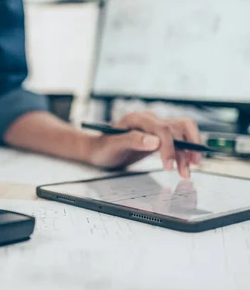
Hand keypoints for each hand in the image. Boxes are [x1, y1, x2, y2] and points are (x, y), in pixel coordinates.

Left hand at [87, 111, 201, 177]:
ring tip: (188, 171)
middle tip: (186, 170)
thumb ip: (132, 140)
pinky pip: (180, 138)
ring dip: (190, 150)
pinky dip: (187, 150)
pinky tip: (188, 162)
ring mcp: (156, 126)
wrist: (98, 150)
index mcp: (136, 118)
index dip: (169, 147)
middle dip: (185, 150)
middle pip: (177, 129)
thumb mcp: (113, 146)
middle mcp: (149, 119)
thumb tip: (155, 141)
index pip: (162, 128)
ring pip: (183, 132)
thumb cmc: (103, 148)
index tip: (169, 166)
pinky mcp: (160, 135)